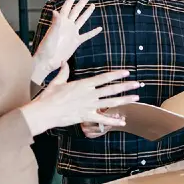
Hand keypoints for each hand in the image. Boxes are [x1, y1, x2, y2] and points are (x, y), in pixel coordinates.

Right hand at [22, 64, 139, 135]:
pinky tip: (122, 121)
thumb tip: (63, 62)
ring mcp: (89, 105)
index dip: (117, 74)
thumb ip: (63, 72)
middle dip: (127, 86)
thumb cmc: (49, 97)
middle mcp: (89, 94)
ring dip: (125, 100)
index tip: (127, 72)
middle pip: (112, 89)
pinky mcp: (86, 116)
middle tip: (138, 83)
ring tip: (136, 97)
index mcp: (84, 84)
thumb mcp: (57, 82)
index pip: (104, 77)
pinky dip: (113, 120)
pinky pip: (102, 118)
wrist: (45, 112)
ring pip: (111, 102)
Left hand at [32, 0, 100, 83]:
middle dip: (81, 3)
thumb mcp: (51, 34)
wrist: (48, 61)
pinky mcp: (75, 42)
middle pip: (76, 11)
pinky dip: (93, 32)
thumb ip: (55, 23)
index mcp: (61, 22)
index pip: (67, 7)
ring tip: (92, 6)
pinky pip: (86, 35)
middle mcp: (67, 26)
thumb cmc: (46, 48)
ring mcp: (72, 33)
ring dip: (87, 13)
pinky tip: (99, 29)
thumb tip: (55, 11)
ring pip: (81, 20)